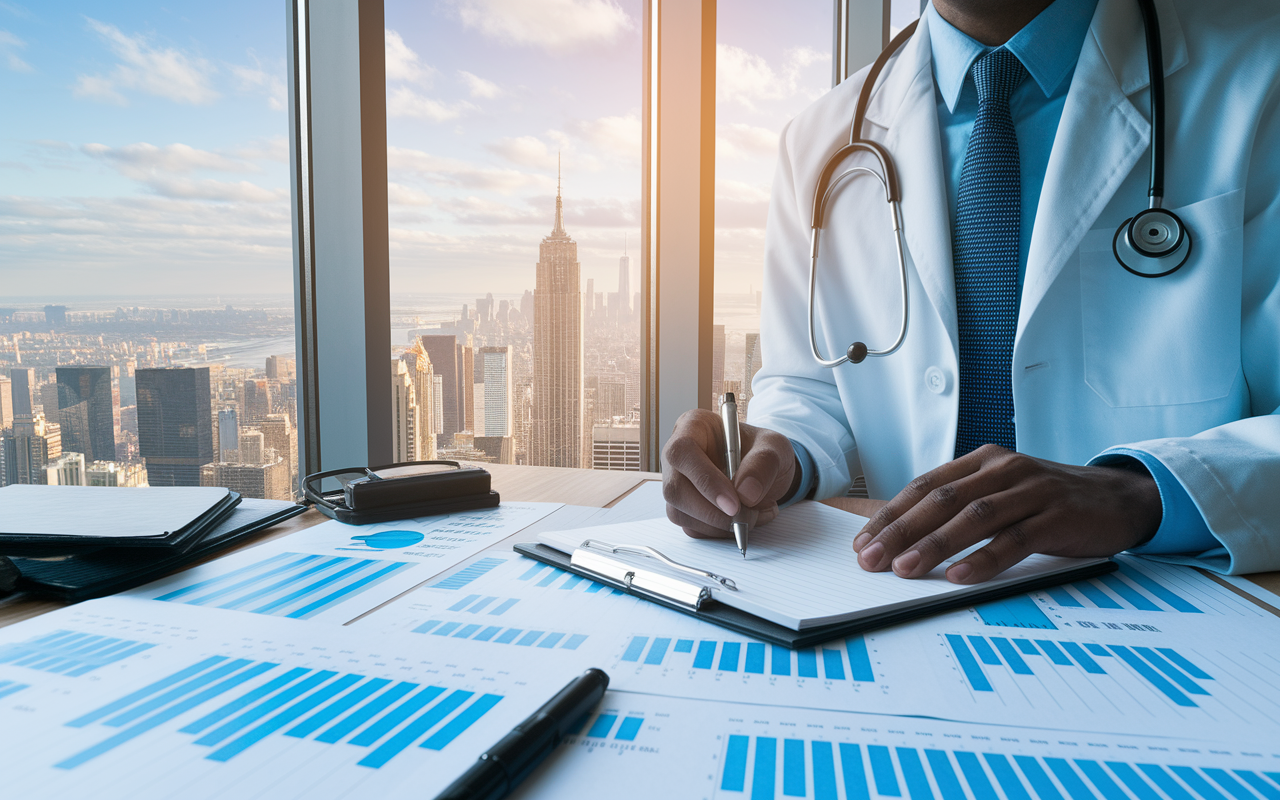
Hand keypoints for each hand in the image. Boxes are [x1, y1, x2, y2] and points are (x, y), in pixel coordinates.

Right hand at [661, 409, 798, 537]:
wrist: (764, 472)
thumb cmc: (763, 451)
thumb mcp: (774, 447)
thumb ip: (763, 464)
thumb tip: (745, 494)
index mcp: (694, 426)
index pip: (682, 452)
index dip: (704, 480)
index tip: (733, 503)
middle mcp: (678, 456)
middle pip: (675, 489)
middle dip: (713, 512)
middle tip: (747, 516)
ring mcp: (678, 483)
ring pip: (680, 513)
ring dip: (719, 524)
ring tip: (755, 514)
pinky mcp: (684, 508)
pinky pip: (692, 528)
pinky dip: (720, 532)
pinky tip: (745, 520)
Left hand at [851, 444, 1161, 583]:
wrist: (1121, 498)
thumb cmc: (1049, 502)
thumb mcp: (1002, 493)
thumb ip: (961, 506)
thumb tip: (904, 538)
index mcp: (982, 461)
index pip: (925, 486)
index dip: (891, 514)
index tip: (863, 543)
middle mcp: (1003, 469)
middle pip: (941, 500)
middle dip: (900, 531)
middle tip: (870, 560)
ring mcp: (1032, 490)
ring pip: (973, 518)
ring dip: (934, 545)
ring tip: (904, 570)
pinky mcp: (1058, 516)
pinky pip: (1014, 539)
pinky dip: (983, 559)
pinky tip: (959, 577)